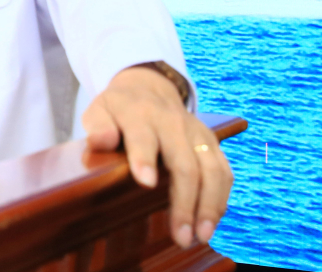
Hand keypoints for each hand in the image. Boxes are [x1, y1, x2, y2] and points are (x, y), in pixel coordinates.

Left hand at [81, 65, 232, 248]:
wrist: (149, 86)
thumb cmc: (119, 109)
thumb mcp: (99, 110)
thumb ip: (97, 126)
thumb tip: (100, 140)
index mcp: (139, 114)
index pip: (143, 136)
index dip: (144, 158)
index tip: (146, 183)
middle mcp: (172, 122)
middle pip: (184, 163)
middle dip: (185, 201)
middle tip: (181, 236)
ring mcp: (196, 133)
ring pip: (212, 170)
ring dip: (209, 205)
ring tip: (201, 236)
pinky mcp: (211, 142)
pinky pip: (224, 172)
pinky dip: (221, 199)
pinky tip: (211, 222)